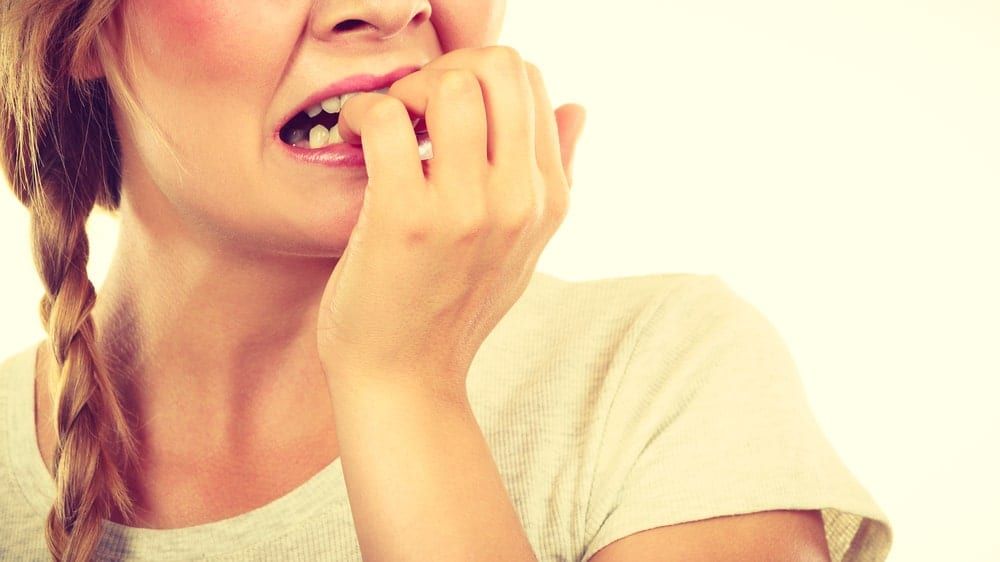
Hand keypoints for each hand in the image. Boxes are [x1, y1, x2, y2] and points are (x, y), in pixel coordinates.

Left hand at [316, 46, 585, 397]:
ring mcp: (467, 210)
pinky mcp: (408, 220)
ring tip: (385, 126)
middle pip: (500, 67)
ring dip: (406, 90)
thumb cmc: (451, 311)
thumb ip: (556, 174)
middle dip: (446, 70)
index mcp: (548, 200)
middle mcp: (519, 200)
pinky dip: (363, 115)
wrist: (405, 381)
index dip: (477, 79)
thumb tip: (578, 107)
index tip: (439, 113)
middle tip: (412, 109)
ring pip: (451, 84)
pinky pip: (390, 120)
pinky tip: (353, 138)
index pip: (532, 83)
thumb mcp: (523, 247)